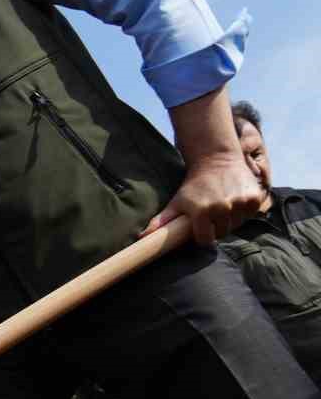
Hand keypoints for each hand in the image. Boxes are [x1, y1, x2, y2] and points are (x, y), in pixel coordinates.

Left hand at [144, 89, 263, 244]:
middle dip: (217, 228)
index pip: (205, 240)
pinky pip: (249, 215)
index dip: (202, 236)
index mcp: (202, 212)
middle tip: (212, 214)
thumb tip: (143, 237)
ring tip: (222, 206)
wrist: (216, 159)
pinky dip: (243, 211)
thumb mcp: (176, 202)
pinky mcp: (255, 198)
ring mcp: (240, 203)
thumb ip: (161, 221)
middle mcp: (222, 208)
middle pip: (222, 233)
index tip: (201, 227)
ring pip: (236, 225)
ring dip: (231, 219)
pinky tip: (234, 200)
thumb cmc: (193, 184)